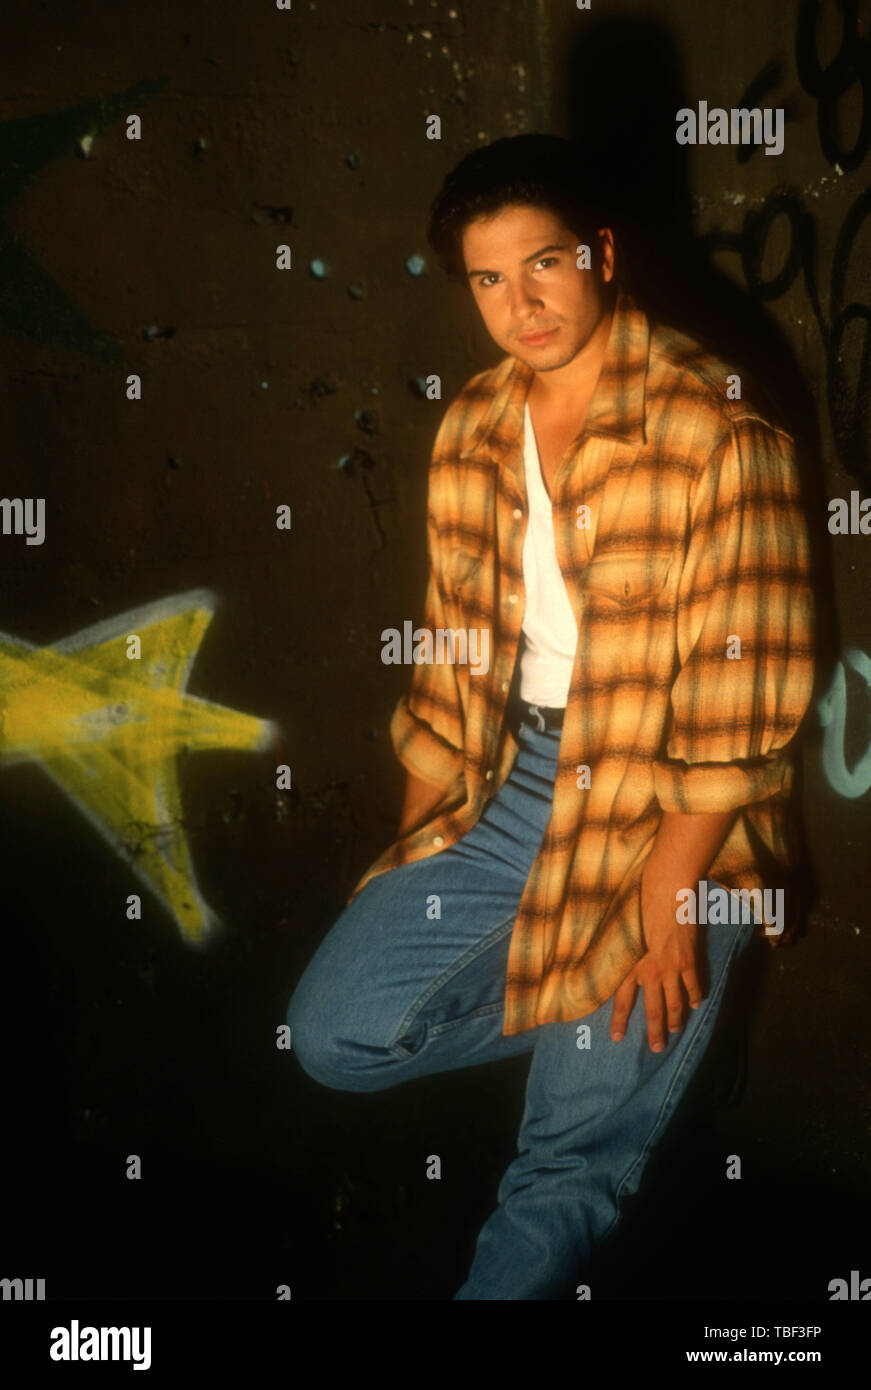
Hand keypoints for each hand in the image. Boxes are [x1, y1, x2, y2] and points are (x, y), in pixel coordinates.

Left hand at [609, 864, 703, 1051]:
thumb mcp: (622, 933)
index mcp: (629, 965)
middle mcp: (649, 971)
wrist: (666, 892)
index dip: (619, 1020)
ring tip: (676, 1030)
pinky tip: (696, 1004)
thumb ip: (621, 952)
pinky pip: (693, 984)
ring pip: (674, 1001)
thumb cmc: (638, 905)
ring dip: (676, 1018)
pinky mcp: (689, 960)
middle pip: (652, 1009)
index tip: (617, 1037)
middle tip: (657, 1048)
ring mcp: (671, 968)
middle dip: (655, 1030)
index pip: (621, 1000)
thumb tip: (614, 963)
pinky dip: (695, 995)